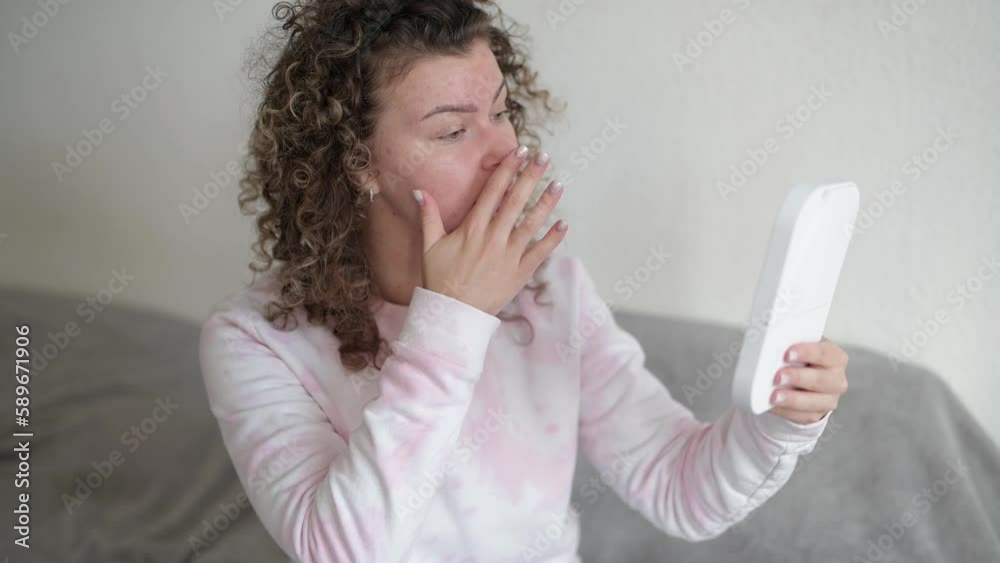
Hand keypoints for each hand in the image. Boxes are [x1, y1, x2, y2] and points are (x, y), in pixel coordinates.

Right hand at [414, 145, 566, 315]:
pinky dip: (553, 238)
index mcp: (473, 228)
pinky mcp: (520, 273)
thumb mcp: (430, 246)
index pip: (493, 191)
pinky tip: (563, 224)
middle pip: (516, 201)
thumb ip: (428, 216)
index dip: (507, 169)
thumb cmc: (440, 279)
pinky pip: (540, 252)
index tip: (519, 152)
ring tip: (559, 184)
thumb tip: (419, 191)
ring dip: (546, 202)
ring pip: (532, 223)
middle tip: (544, 158)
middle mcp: (493, 237)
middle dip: (531, 176)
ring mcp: (509, 255)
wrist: (453, 314)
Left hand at [768, 336, 848, 423]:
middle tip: (778, 376)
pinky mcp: (815, 414)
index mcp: (835, 357)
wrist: (799, 378)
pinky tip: (774, 405)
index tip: (787, 354)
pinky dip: (786, 411)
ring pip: (814, 401)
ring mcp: (829, 399)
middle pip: (821, 379)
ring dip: (793, 399)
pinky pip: (802, 415)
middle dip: (798, 377)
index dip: (807, 353)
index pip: (825, 353)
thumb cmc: (799, 358)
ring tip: (774, 396)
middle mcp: (836, 379)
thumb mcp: (798, 347)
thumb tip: (770, 347)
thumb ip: (789, 344)